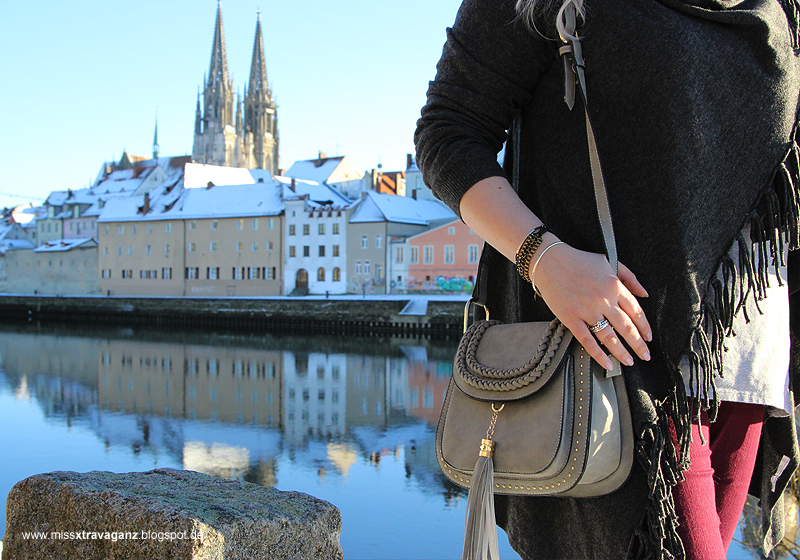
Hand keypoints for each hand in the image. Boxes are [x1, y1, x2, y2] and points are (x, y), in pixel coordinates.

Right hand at [533, 243, 651, 369]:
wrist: (549, 261)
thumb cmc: (579, 260)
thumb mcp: (609, 262)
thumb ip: (630, 277)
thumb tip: (644, 294)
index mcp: (614, 286)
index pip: (636, 312)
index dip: (644, 327)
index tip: (648, 337)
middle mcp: (603, 300)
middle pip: (626, 328)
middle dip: (639, 345)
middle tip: (645, 355)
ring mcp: (587, 311)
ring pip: (609, 337)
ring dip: (622, 352)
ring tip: (630, 361)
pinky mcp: (571, 319)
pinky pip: (588, 341)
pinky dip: (599, 355)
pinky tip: (608, 363)